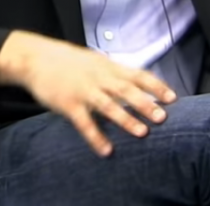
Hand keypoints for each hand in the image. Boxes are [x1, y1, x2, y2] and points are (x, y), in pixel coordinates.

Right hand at [0, 31, 176, 156]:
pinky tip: (106, 151)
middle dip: (145, 104)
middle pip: (126, 90)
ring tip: (142, 133)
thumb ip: (115, 74)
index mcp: (108, 67)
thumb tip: (139, 85)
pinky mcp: (68, 104)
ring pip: (108, 106)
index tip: (173, 97)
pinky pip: (84, 123)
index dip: (156, 86)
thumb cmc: (69, 62)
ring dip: (126, 120)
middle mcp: (99, 78)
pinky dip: (95, 137)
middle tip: (163, 117)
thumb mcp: (96, 61)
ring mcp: (84, 91)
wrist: (36, 58)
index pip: (137, 75)